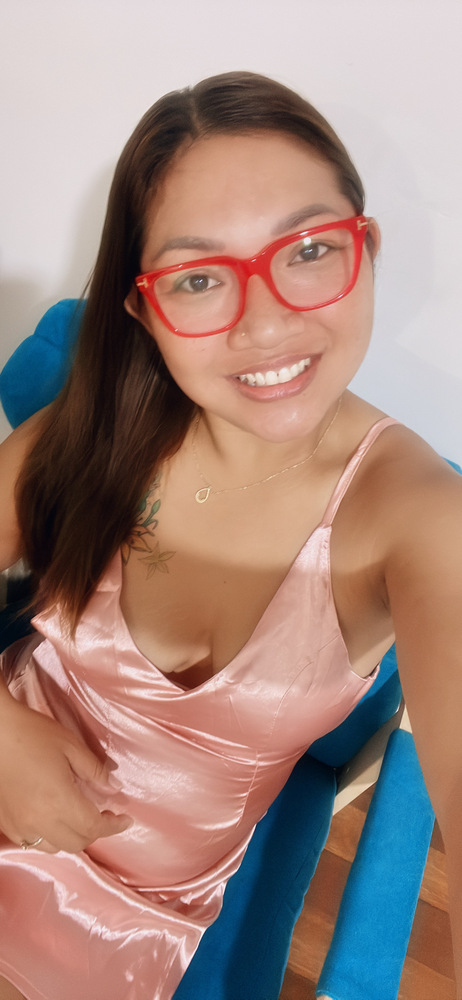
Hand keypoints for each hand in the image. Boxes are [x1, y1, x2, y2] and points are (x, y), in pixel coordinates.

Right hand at [0, 691, 131, 852]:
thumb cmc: (33, 734)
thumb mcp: (71, 746)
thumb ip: (95, 771)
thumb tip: (114, 788)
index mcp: (59, 801)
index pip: (94, 827)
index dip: (114, 826)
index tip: (126, 819)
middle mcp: (39, 821)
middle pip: (77, 844)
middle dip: (95, 832)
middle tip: (104, 815)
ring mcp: (20, 825)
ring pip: (55, 847)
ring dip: (72, 837)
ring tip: (79, 817)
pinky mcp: (7, 824)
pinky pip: (33, 842)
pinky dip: (49, 837)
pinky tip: (54, 819)